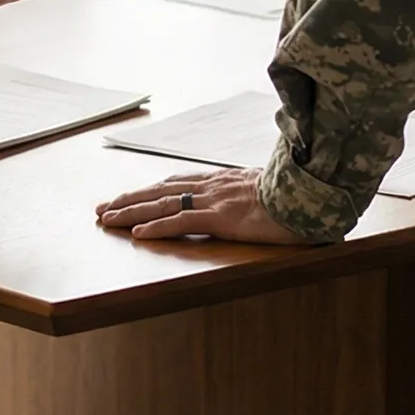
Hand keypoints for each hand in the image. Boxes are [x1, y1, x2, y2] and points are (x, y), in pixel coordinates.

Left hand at [94, 168, 301, 243]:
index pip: (174, 183)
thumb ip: (249, 193)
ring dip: (131, 212)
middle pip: (159, 191)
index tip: (126, 197)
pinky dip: (156, 227)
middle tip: (102, 209)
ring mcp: (215, 200)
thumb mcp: (266, 189)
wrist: (313, 192)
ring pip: (162, 204)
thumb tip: (247, 201)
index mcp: (221, 180)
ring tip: (107, 220)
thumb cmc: (294, 195)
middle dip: (128, 200)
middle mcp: (212, 186)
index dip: (147, 191)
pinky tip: (138, 233)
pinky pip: (182, 221)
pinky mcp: (222, 217)